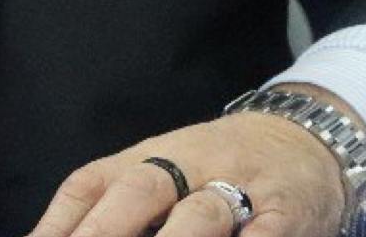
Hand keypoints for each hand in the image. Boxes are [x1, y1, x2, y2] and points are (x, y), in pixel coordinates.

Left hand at [27, 109, 346, 236]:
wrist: (304, 139)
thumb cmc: (217, 170)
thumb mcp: (163, 176)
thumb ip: (113, 208)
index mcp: (148, 157)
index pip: (94, 183)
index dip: (61, 222)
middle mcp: (188, 164)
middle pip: (140, 190)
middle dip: (107, 232)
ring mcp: (240, 185)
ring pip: (202, 212)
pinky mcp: (288, 210)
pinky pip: (266, 234)